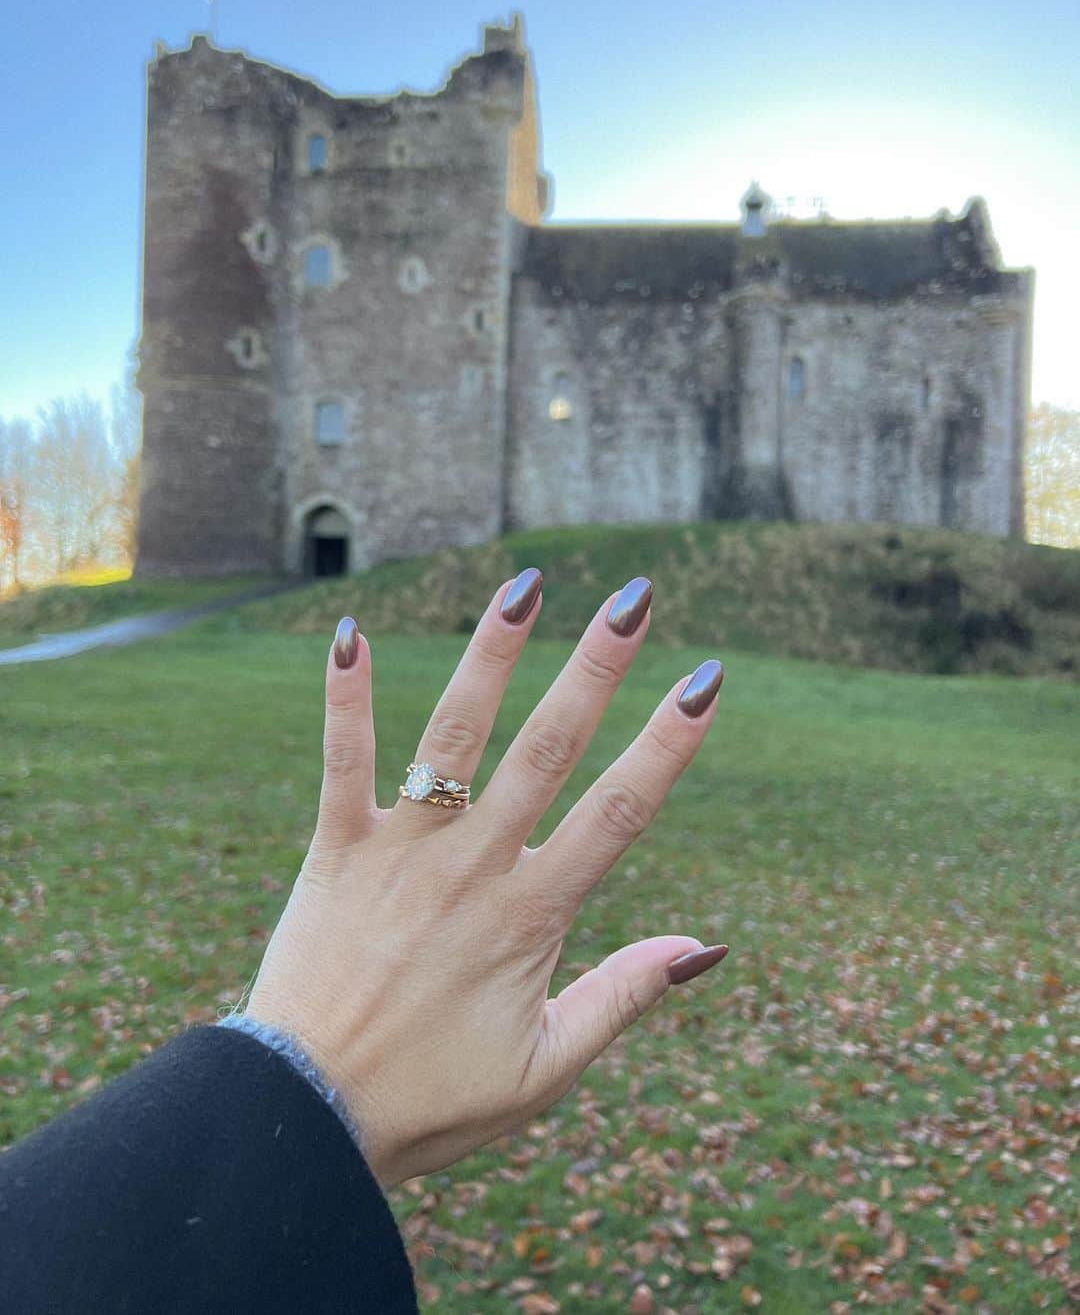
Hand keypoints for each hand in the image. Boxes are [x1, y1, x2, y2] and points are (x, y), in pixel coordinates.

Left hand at [244, 570, 726, 1188]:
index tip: (706, 682)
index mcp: (533, 916)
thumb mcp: (546, 1069)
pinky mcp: (335, 850)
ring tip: (523, 586)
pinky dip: (344, 698)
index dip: (668, 744)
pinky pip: (342, 763)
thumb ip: (623, 997)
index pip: (619, 811)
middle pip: (548, 749)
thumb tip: (706, 947)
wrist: (305, 1121)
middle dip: (596, 667)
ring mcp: (402, 852)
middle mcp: (473, 867)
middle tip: (633, 598)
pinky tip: (346, 632)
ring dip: (491, 656)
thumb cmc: (431, 1100)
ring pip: (454, 735)